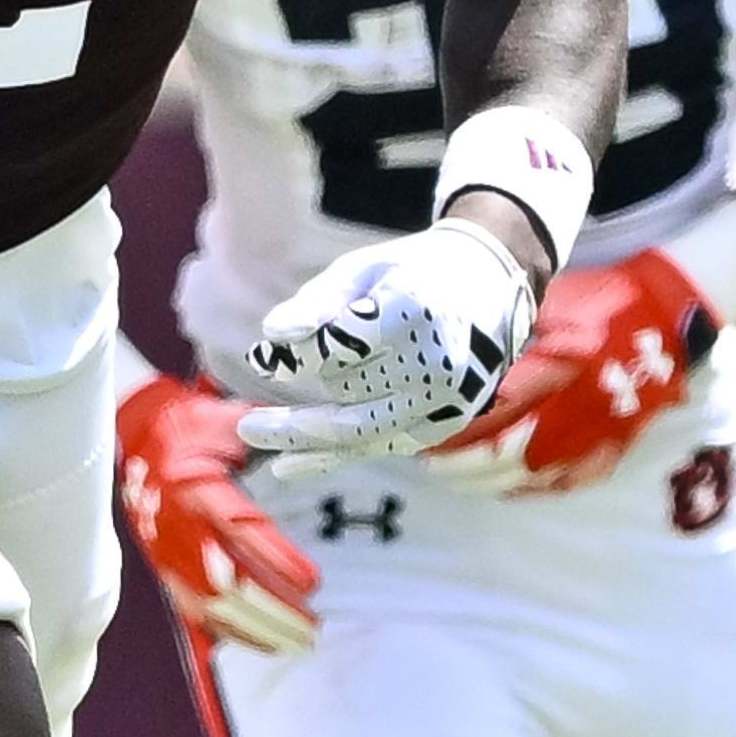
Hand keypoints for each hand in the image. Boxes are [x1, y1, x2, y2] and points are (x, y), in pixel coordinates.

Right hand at [115, 375, 320, 655]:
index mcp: (193, 487)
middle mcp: (177, 527)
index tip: (314, 583)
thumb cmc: (194, 428)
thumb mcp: (229, 420)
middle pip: (227, 583)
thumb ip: (274, 432)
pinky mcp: (166, 571)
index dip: (277, 560)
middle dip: (273, 610)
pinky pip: (196, 614)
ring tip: (302, 641)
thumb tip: (328, 430)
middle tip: (315, 627)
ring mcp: (167, 555)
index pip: (239, 532)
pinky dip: (233, 634)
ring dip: (259, 629)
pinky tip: (269, 644)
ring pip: (211, 608)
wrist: (143, 438)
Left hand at [238, 220, 543, 467]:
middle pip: (350, 392)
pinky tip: (288, 466)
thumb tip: (271, 336)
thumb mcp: (362, 270)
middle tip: (247, 421)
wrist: (488, 289)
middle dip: (298, 406)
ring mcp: (445, 397)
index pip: (344, 345)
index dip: (302, 355)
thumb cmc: (410, 272)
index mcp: (417, 309)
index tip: (264, 357)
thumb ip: (317, 303)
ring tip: (256, 435)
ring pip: (361, 430)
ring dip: (304, 438)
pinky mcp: (444, 421)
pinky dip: (334, 456)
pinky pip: (381, 445)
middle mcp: (437, 359)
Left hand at [434, 252, 721, 494]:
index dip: (456, 426)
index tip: (424, 430)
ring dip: (490, 479)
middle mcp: (578, 408)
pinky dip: (534, 488)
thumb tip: (467, 353)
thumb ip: (514, 332)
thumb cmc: (609, 299)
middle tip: (429, 461)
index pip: (495, 411)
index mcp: (561, 368)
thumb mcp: (554, 304)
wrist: (672, 312)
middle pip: (507, 451)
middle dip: (464, 461)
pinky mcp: (615, 443)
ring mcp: (599, 432)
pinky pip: (569, 480)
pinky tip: (506, 490)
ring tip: (455, 477)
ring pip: (533, 472)